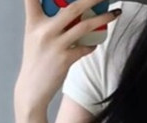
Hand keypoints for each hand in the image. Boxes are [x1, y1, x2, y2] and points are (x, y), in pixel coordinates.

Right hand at [15, 0, 120, 114]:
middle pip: (72, 7)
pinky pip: (85, 48)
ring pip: (84, 26)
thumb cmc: (36, 61)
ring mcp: (55, 45)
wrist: (31, 89)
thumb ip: (47, 22)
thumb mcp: (34, 36)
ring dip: (103, 18)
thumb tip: (70, 11)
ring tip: (115, 13)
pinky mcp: (64, 60)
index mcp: (33, 22)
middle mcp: (44, 31)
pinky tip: (95, 44)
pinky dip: (92, 45)